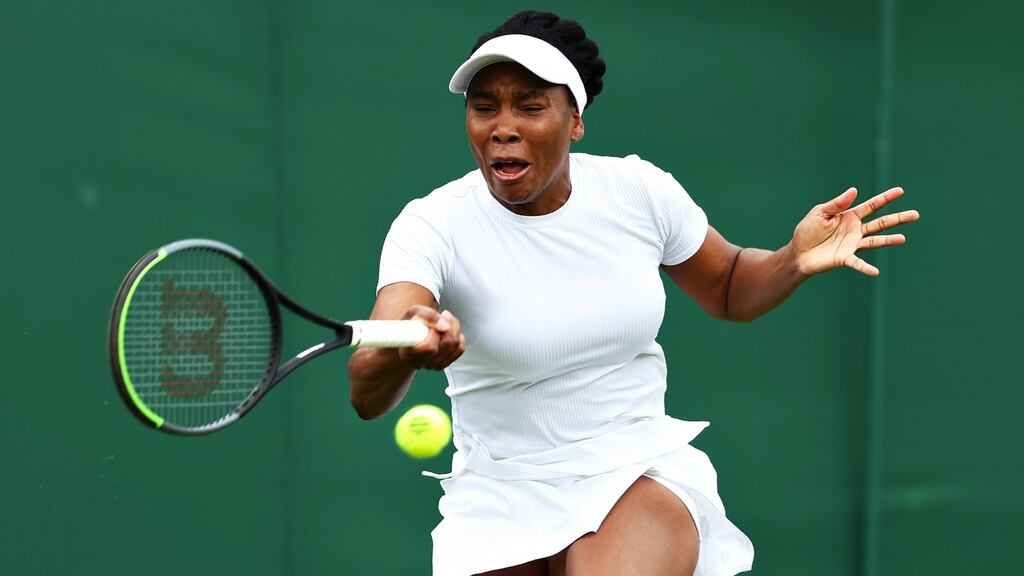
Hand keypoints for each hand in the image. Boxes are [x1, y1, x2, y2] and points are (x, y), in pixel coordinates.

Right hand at [398, 305, 465, 369]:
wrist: (410, 334)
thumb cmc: (411, 324)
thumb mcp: (413, 312)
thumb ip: (428, 316)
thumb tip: (445, 326)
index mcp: (410, 353)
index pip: (430, 348)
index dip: (434, 333)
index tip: (431, 325)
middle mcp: (422, 363)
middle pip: (446, 345)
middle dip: (448, 326)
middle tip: (443, 316)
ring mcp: (434, 365)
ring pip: (455, 346)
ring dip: (454, 329)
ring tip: (445, 320)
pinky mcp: (445, 363)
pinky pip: (460, 349)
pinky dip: (458, 337)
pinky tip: (450, 331)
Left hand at [792, 187, 918, 276]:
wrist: (798, 252)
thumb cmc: (808, 230)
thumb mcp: (820, 213)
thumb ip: (837, 204)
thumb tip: (854, 190)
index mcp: (850, 216)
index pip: (872, 206)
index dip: (885, 198)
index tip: (900, 191)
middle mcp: (855, 230)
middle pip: (880, 223)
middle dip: (897, 219)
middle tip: (915, 214)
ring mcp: (852, 245)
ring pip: (874, 241)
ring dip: (888, 240)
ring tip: (902, 239)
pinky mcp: (845, 258)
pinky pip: (858, 263)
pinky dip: (866, 268)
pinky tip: (875, 272)